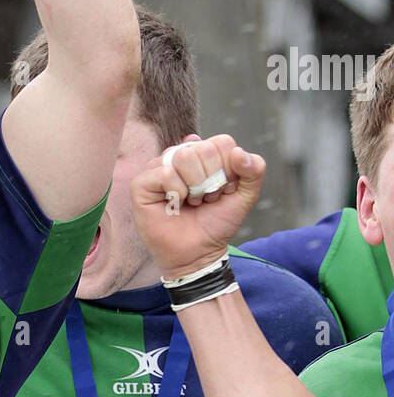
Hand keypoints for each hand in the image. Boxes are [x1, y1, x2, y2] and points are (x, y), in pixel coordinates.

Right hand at [130, 134, 264, 280]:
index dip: (228, 170)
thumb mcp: (245, 196)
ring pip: (184, 156)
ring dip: (194, 188)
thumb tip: (238, 153)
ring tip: (190, 202)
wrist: (198, 253)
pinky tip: (174, 204)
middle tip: (205, 199)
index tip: (222, 191)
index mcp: (204, 154)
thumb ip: (254, 171)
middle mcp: (180, 155)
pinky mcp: (141, 183)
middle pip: (204, 149)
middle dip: (211, 181)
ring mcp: (159, 167)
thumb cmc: (215, 224)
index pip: (222, 143)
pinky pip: (165, 173)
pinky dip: (177, 192)